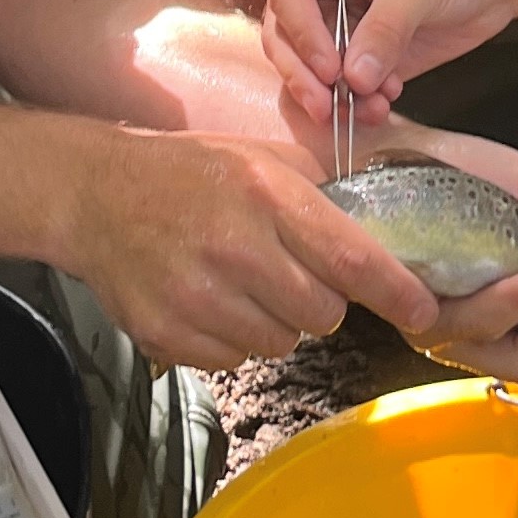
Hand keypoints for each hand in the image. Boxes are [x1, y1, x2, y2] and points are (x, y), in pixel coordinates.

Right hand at [61, 126, 439, 371]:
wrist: (94, 194)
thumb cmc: (187, 174)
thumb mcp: (259, 158)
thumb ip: (320, 195)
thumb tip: (387, 231)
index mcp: (264, 194)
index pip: (350, 257)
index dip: (395, 292)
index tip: (423, 311)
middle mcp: (233, 247)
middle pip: (322, 314)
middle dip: (320, 301)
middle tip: (290, 275)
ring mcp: (195, 296)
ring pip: (279, 343)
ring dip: (275, 323)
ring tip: (241, 284)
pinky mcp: (166, 332)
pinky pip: (233, 359)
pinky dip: (231, 339)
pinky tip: (209, 300)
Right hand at [264, 0, 514, 126]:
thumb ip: (383, 31)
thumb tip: (355, 78)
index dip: (303, 37)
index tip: (330, 70)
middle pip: (285, 39)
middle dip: (306, 77)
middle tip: (328, 106)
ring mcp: (333, 23)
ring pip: (309, 70)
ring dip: (334, 97)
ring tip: (370, 109)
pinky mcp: (357, 54)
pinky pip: (343, 87)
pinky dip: (359, 102)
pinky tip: (385, 102)